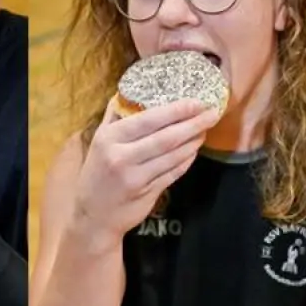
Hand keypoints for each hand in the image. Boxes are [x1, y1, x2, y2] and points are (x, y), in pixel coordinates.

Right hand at [68, 97, 217, 248]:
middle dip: (193, 123)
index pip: (149, 119)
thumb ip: (114, 116)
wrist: (93, 216)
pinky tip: (194, 150)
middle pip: (166, 137)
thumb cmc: (96, 174)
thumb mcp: (98, 142)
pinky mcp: (148, 193)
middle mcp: (122, 157)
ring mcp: (136, 177)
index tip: (197, 101)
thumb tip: (131, 89)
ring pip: (174, 155)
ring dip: (193, 141)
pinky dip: (187, 160)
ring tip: (205, 129)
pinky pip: (174, 172)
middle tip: (212, 112)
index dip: (177, 110)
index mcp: (109, 138)